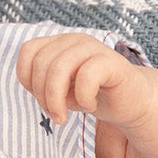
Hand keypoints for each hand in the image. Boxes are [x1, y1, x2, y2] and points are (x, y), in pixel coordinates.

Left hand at [16, 33, 150, 129]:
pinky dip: (83, 98)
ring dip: (56, 100)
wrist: (130, 102)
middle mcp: (75, 40)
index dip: (26, 78)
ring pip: (59, 69)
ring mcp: (94, 48)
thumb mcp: (60, 90)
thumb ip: (42, 83)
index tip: (40, 98)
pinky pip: (86, 77)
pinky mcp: (112, 62)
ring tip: (64, 117)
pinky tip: (91, 105)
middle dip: (42, 96)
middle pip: (41, 63)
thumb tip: (33, 87)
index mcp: (60, 43)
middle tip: (55, 115)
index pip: (28, 51)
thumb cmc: (91, 94)